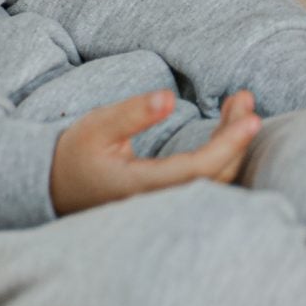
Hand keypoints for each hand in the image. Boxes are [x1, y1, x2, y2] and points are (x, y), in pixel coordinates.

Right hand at [50, 90, 261, 216]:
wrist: (55, 187)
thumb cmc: (75, 154)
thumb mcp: (97, 127)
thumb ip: (132, 114)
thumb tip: (168, 97)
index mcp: (140, 187)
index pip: (196, 169)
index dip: (228, 145)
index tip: (251, 118)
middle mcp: (159, 204)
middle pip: (215, 176)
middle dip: (237, 137)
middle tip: (245, 98)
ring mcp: (166, 208)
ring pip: (215, 182)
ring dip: (234, 145)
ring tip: (241, 105)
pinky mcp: (171, 202)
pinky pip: (208, 183)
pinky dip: (224, 155)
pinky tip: (229, 129)